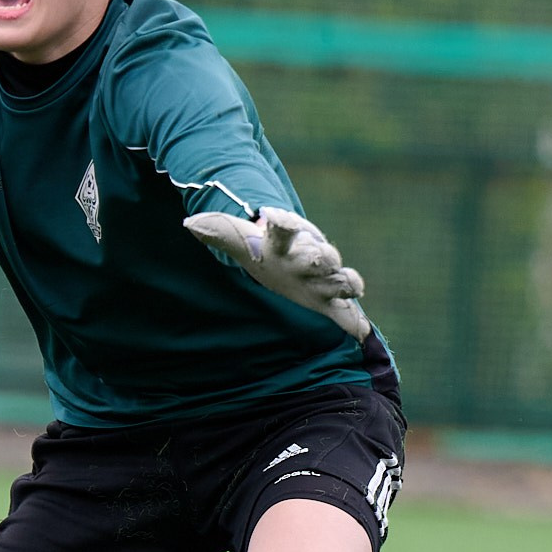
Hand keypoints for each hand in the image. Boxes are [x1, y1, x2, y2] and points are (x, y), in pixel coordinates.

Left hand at [184, 205, 371, 338]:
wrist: (290, 262)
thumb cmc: (264, 250)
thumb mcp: (242, 241)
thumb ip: (219, 232)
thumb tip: (189, 224)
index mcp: (285, 244)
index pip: (285, 229)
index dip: (282, 223)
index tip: (273, 216)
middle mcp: (310, 260)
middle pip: (322, 256)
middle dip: (323, 257)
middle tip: (320, 256)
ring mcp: (324, 282)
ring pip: (343, 281)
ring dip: (347, 282)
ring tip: (353, 287)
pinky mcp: (331, 305)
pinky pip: (348, 316)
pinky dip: (356, 324)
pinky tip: (362, 335)